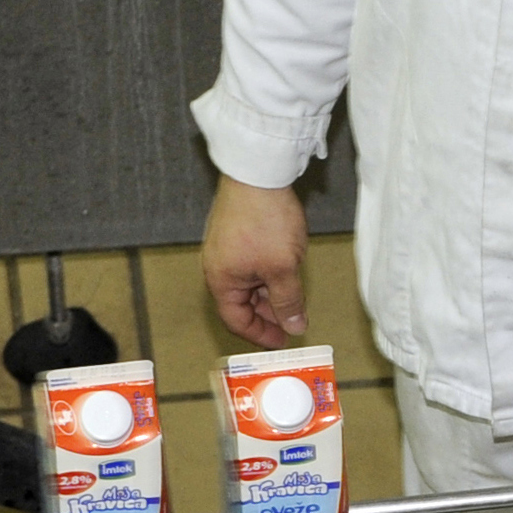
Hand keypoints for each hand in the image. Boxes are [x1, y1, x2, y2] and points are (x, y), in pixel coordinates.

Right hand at [202, 179, 310, 348]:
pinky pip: (249, 263)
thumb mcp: (283, 269)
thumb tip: (294, 326)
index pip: (236, 320)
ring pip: (248, 281)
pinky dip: (267, 272)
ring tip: (293, 292)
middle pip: (241, 302)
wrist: (259, 173)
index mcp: (221, 280)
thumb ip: (288, 302)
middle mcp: (217, 265)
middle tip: (293, 317)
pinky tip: (286, 267)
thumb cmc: (265, 220)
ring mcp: (225, 247)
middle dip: (268, 312)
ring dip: (270, 291)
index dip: (260, 334)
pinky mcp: (234, 232)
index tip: (282, 340)